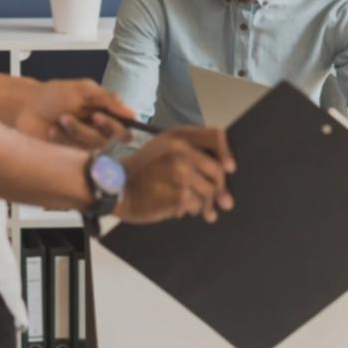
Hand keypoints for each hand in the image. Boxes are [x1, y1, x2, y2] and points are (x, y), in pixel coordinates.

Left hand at [15, 79, 132, 150]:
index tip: (104, 115)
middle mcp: (98, 129)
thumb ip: (108, 99)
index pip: (126, 124)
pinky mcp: (72, 154)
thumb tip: (133, 113)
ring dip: (79, 129)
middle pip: (115, 136)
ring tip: (62, 118)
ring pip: (96, 143)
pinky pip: (78, 151)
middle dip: (103, 125)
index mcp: (105, 112)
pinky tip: (53, 131)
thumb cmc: (53, 96)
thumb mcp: (83, 90)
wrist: (26, 107)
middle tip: (91, 116)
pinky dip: (65, 138)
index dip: (119, 123)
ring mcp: (85, 143)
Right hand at [117, 127, 235, 223]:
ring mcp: (180, 173)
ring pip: (209, 192)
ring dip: (206, 205)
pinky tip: (181, 210)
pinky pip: (196, 206)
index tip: (230, 168)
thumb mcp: (162, 148)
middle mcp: (180, 151)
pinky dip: (191, 211)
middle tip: (223, 202)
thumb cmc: (141, 169)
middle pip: (217, 172)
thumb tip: (224, 170)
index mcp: (178, 136)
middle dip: (220, 190)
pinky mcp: (178, 194)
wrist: (116, 187)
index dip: (227, 153)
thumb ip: (189, 152)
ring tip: (203, 211)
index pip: (216, 136)